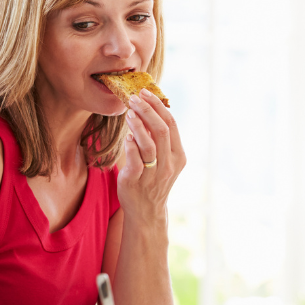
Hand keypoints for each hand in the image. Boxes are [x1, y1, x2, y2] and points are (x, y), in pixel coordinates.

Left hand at [119, 89, 185, 223]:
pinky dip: (131, 145)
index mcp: (178, 156)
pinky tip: (126, 136)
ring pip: (149, 144)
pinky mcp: (137, 181)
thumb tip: (148, 110)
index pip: (171, 124)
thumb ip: (158, 139)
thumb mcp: (163, 159)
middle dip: (147, 110)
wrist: (146, 211)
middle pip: (161, 130)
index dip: (158, 106)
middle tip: (134, 98)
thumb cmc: (152, 179)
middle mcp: (169, 165)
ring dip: (138, 124)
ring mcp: (153, 174)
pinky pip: (136, 160)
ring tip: (129, 112)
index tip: (145, 93)